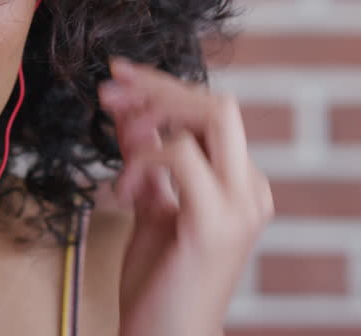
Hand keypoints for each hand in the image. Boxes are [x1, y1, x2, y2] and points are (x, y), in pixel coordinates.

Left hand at [98, 58, 273, 335]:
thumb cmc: (159, 283)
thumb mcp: (147, 205)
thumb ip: (144, 159)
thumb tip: (128, 111)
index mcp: (239, 184)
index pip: (210, 114)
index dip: (162, 87)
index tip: (118, 76)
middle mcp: (250, 189)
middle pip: (218, 104)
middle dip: (159, 86)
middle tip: (111, 85)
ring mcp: (240, 205)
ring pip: (210, 118)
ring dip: (151, 114)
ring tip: (117, 137)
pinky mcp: (215, 222)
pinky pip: (182, 156)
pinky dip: (144, 158)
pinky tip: (124, 189)